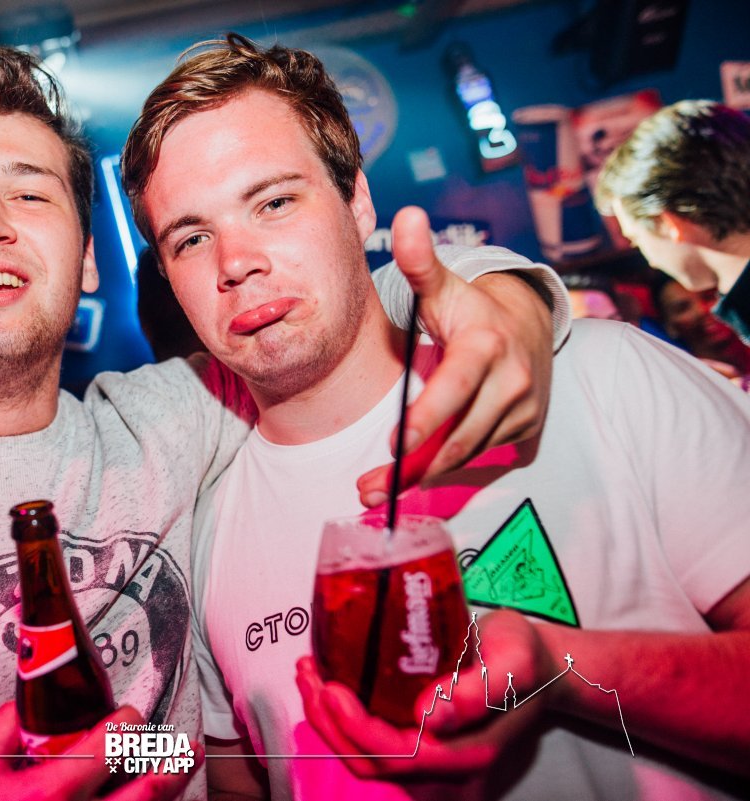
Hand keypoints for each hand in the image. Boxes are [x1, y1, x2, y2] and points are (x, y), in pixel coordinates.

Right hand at [0, 702, 201, 800]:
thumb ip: (3, 732)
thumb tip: (27, 703)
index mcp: (47, 794)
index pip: (109, 749)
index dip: (127, 727)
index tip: (131, 716)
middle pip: (145, 797)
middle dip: (171, 767)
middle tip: (187, 748)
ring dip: (162, 799)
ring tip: (178, 776)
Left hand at [295, 610, 558, 781]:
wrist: (533, 664)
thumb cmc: (523, 655)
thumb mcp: (515, 660)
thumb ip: (480, 690)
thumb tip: (430, 716)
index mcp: (470, 754)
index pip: (401, 756)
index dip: (359, 729)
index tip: (332, 690)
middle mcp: (448, 772)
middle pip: (372, 765)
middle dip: (330, 723)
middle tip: (309, 675)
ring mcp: (431, 766)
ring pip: (365, 760)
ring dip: (328, 722)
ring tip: (308, 675)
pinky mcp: (416, 749)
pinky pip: (369, 748)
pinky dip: (340, 720)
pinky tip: (325, 684)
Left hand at [358, 207, 552, 506]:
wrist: (528, 324)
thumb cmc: (470, 308)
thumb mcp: (444, 284)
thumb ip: (419, 259)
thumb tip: (405, 215)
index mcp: (487, 345)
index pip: (455, 389)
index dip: (426, 419)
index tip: (393, 445)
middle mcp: (513, 381)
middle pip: (459, 435)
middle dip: (413, 467)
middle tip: (369, 488)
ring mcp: (522, 410)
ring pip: (467, 453)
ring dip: (422, 477)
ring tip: (377, 490)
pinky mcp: (524, 431)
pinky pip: (479, 457)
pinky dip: (444, 470)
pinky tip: (412, 479)